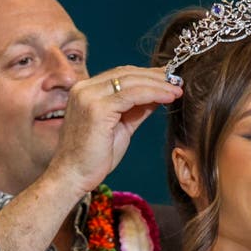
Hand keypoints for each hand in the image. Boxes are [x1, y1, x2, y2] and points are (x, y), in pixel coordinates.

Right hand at [48, 66, 181, 195]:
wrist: (73, 176)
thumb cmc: (94, 158)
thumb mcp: (120, 127)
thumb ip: (136, 110)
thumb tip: (157, 96)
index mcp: (86, 91)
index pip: (120, 74)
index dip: (146, 75)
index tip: (168, 78)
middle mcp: (84, 89)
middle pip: (126, 73)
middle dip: (155, 77)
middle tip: (177, 81)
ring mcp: (89, 96)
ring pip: (131, 82)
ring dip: (158, 84)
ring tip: (177, 90)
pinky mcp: (97, 108)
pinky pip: (132, 95)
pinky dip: (153, 93)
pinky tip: (168, 97)